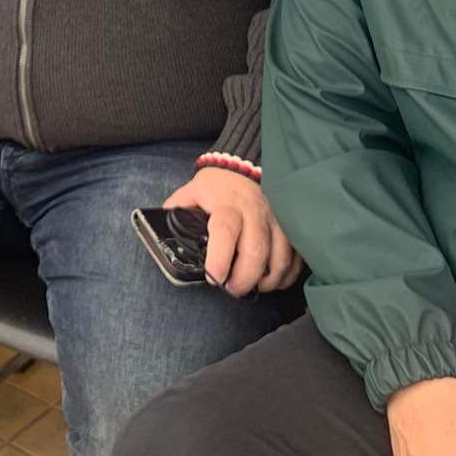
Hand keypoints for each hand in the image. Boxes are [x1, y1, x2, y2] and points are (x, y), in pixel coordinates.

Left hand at [163, 165, 302, 295]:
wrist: (245, 165)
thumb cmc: (217, 186)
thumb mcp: (193, 192)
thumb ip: (178, 210)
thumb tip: (160, 232)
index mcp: (227, 205)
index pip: (225, 231)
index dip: (220, 258)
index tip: (214, 278)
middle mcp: (254, 212)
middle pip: (255, 251)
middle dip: (244, 279)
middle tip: (232, 289)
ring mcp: (276, 219)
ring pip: (279, 257)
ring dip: (268, 280)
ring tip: (255, 287)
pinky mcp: (291, 226)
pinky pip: (295, 256)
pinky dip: (287, 275)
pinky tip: (274, 281)